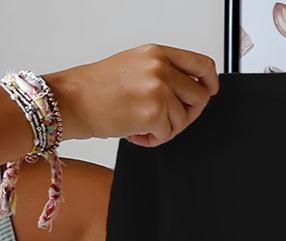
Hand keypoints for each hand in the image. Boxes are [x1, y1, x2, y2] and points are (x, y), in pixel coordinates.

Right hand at [44, 44, 218, 147]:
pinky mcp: (155, 112)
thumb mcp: (135, 67)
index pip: (202, 64)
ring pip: (184, 119)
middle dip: (187, 114)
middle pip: (200, 97)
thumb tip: (193, 91)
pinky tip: (134, 131)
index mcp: (157, 53)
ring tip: (140, 123)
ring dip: (166, 128)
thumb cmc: (97, 88)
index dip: (211, 83)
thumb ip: (165, 74)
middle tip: (164, 119)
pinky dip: (153, 139)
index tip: (209, 92)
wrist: (71, 100)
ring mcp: (159, 88)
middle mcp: (160, 67)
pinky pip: (169, 135)